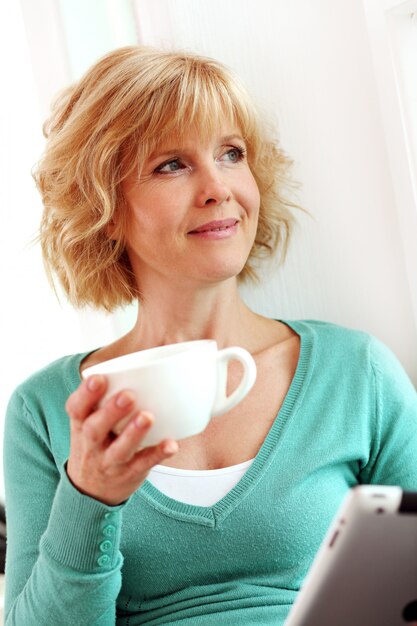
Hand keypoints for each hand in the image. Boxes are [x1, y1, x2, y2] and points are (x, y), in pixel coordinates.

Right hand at [66, 375, 177, 504]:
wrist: (90, 490)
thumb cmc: (96, 443)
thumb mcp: (88, 421)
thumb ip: (104, 396)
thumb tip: (138, 361)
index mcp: (81, 425)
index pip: (76, 409)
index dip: (85, 394)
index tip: (98, 378)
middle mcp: (91, 444)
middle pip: (95, 429)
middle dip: (111, 412)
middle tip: (128, 395)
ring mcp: (109, 461)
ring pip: (119, 449)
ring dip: (134, 433)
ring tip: (148, 416)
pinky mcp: (129, 474)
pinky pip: (143, 465)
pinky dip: (157, 454)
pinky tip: (171, 444)